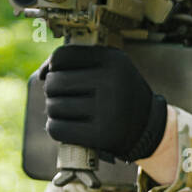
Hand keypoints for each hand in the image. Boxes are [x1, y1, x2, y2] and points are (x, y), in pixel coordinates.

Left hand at [41, 44, 167, 162]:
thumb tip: (42, 73)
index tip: (54, 74)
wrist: (149, 127)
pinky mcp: (102, 136)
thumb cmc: (121, 94)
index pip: (62, 56)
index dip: (51, 66)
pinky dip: (56, 128)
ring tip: (69, 112)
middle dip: (52, 91)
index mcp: (114, 61)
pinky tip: (66, 127)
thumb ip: (77, 62)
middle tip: (65, 97)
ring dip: (54, 111)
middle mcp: (112, 83)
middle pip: (54, 82)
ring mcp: (108, 111)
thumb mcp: (110, 68)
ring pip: (53, 107)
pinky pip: (57, 129)